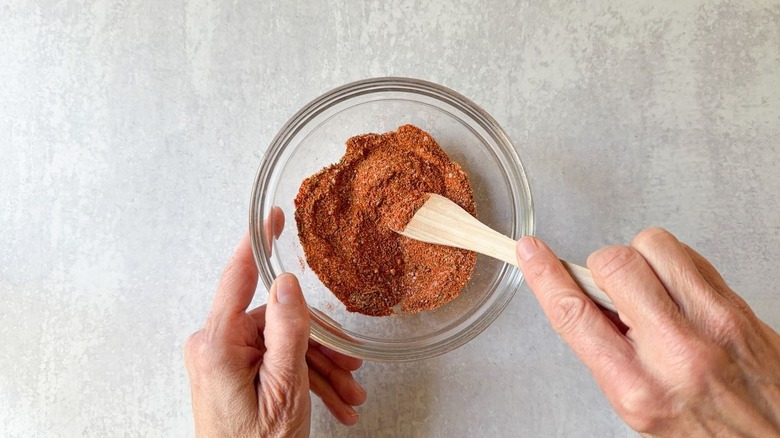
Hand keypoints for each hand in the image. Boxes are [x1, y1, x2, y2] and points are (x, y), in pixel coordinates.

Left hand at [184, 232, 366, 436]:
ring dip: (319, 369)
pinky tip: (334, 401)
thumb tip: (286, 283)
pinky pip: (274, 363)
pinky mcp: (232, 373)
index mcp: (218, 344)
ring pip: (283, 345)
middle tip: (352, 367)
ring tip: (348, 395)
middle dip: (320, 346)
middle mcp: (214, 346)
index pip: (239, 277)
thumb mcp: (284, 387)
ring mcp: (223, 361)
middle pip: (277, 321)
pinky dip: (305, 379)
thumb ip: (286, 331)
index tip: (272, 217)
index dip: (259, 242)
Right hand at [516, 228, 779, 436]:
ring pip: (653, 246)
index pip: (575, 314)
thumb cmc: (705, 428)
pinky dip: (674, 262)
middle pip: (613, 265)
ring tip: (649, 288)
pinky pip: (689, 254)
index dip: (543, 276)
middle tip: (614, 291)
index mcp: (637, 387)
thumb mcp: (637, 404)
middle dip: (602, 269)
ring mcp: (712, 323)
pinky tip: (677, 290)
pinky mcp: (737, 306)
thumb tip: (581, 296)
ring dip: (639, 259)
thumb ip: (606, 349)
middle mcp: (676, 352)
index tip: (530, 253)